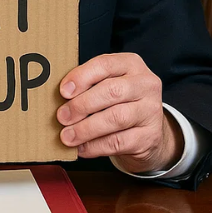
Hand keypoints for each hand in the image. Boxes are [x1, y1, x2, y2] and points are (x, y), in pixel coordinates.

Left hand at [57, 53, 181, 173]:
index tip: (63, 92)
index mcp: (131, 64)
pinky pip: (118, 142)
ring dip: (86, 129)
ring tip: (68, 136)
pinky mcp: (151, 136)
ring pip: (116, 118)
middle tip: (62, 117)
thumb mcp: (108, 85)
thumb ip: (88, 85)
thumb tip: (60, 98)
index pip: (105, 64)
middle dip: (82, 105)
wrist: (148, 132)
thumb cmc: (120, 103)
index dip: (82, 77)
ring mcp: (151, 110)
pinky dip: (95, 146)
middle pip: (111, 91)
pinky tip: (82, 148)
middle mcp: (146, 84)